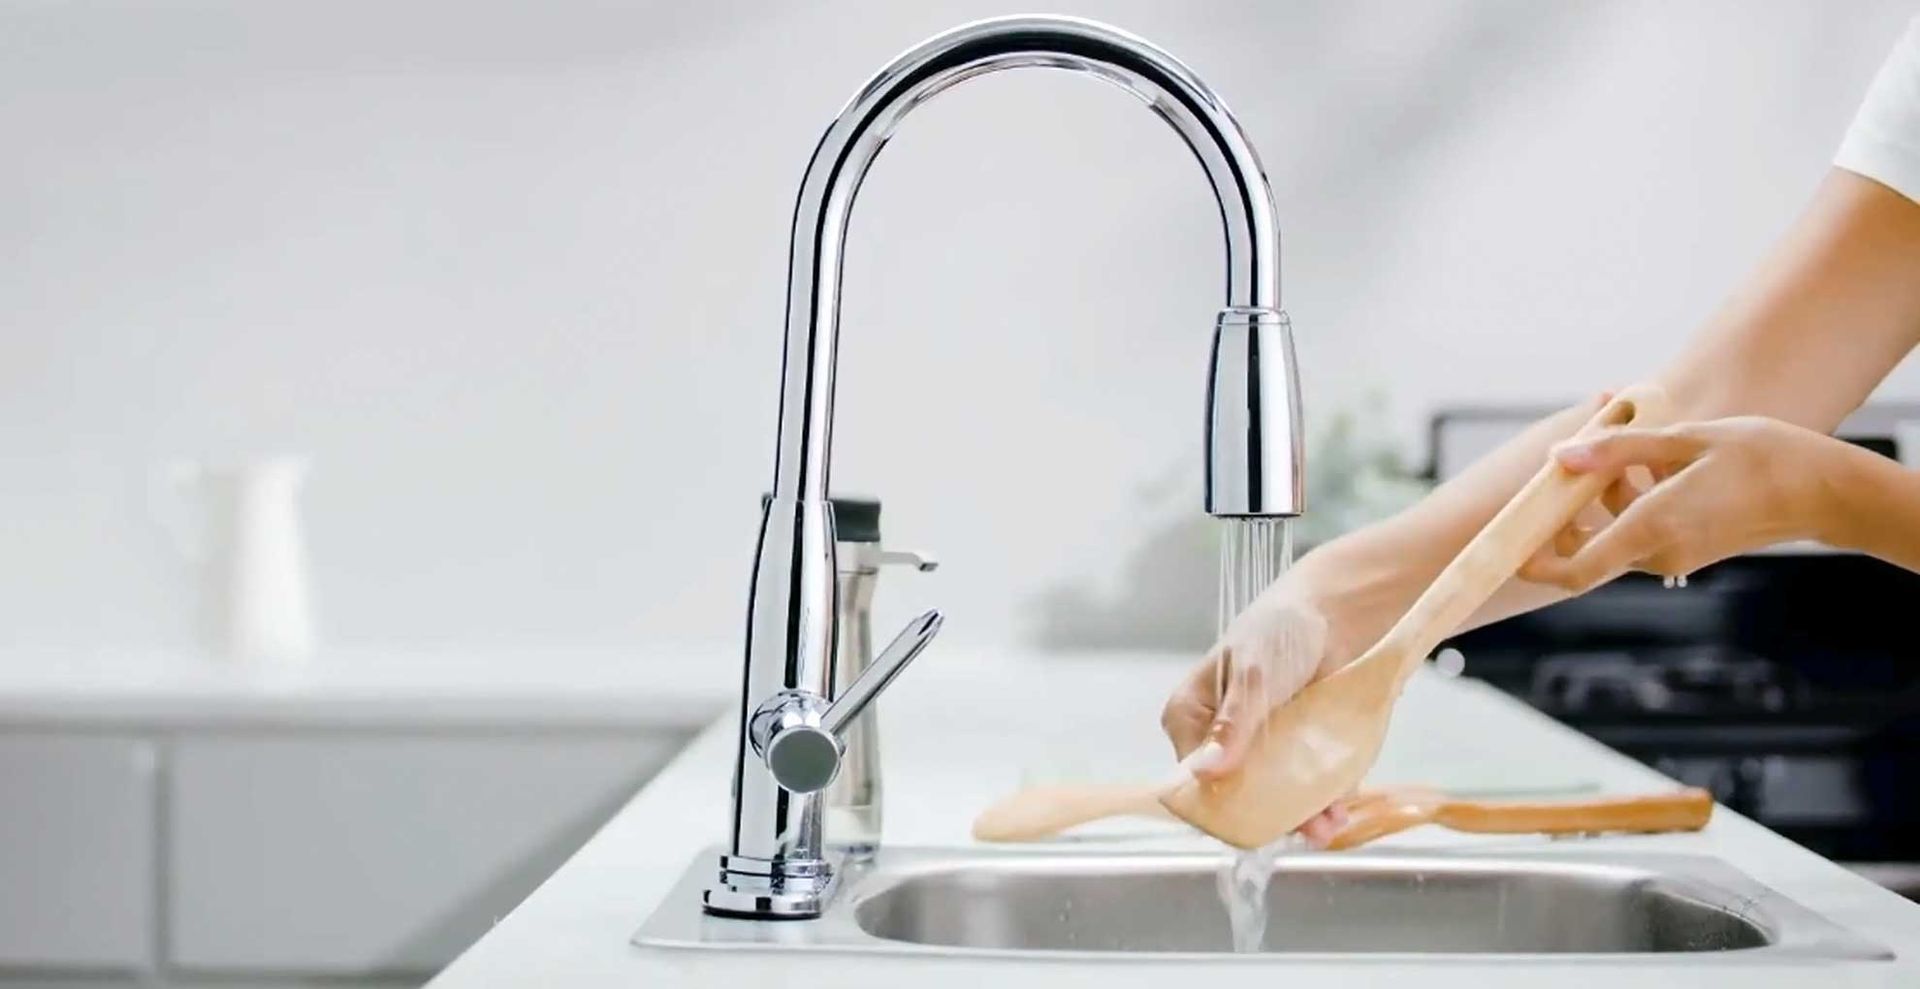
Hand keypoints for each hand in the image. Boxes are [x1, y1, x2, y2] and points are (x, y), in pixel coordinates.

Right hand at [1161, 581, 1348, 845]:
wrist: (1334, 615)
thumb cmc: (1279, 630)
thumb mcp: (1253, 673)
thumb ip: (1233, 723)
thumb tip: (1205, 770)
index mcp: (1190, 719)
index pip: (1192, 776)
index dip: (1219, 802)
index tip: (1251, 820)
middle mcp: (1219, 743)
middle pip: (1233, 795)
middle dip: (1266, 816)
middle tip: (1304, 828)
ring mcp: (1259, 754)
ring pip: (1271, 799)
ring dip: (1299, 817)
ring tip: (1327, 827)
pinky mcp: (1294, 757)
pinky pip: (1302, 790)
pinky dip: (1321, 804)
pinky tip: (1337, 813)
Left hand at [1521, 416, 1843, 589]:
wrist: (1824, 490)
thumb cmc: (1760, 458)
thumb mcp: (1684, 440)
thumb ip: (1617, 450)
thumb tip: (1560, 457)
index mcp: (1653, 529)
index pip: (1575, 571)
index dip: (1535, 566)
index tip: (1508, 547)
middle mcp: (1659, 551)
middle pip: (1587, 545)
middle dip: (1569, 509)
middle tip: (1570, 465)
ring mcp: (1675, 555)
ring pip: (1613, 532)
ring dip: (1605, 496)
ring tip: (1634, 447)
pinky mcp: (1688, 549)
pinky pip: (1640, 528)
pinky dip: (1632, 499)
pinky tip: (1656, 462)